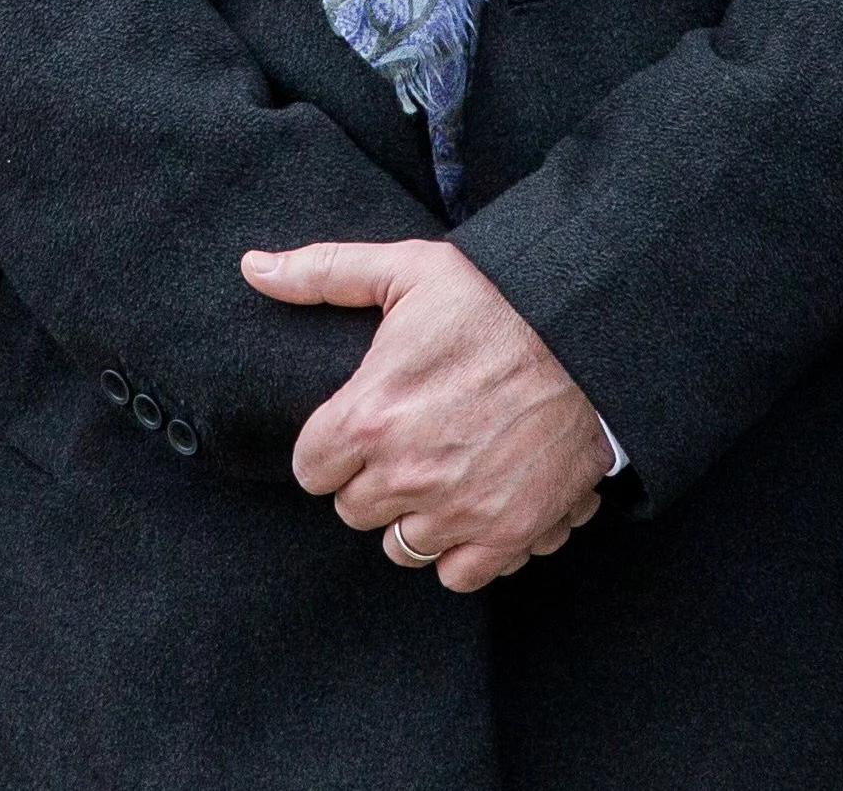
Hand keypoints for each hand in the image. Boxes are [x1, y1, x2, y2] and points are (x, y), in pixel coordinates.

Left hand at [243, 238, 607, 591]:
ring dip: (415, 517)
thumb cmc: (496, 300)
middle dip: (372, 481)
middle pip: (353, 511)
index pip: (309, 470)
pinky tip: (476, 505)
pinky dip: (464, 549)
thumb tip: (253, 268)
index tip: (360, 429)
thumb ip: (324, 272)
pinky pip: (458, 574)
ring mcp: (458, 508)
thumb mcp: (407, 270)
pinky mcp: (508, 532)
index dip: (332, 449)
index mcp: (369, 415)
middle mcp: (406, 473)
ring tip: (442, 473)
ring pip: (400, 546)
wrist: (589, 334)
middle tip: (406, 444)